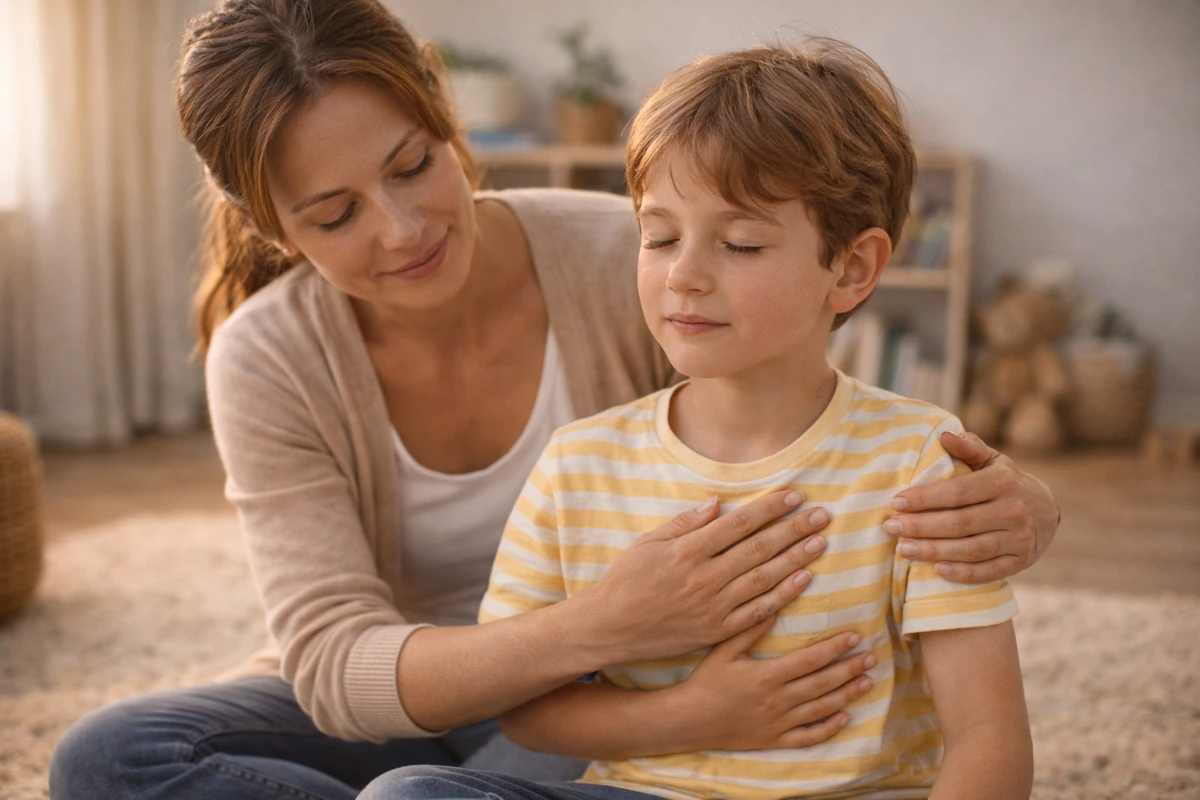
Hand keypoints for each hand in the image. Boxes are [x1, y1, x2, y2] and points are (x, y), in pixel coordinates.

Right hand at [583, 490, 833, 663]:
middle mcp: (704, 577)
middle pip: (759, 548)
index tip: (795, 495)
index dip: (770, 508)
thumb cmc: (626, 581)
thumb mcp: (647, 543)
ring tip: (820, 542)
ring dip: (796, 559)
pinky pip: (756, 612)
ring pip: (764, 578)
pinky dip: (781, 595)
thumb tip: (716, 503)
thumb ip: (684, 523)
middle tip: (822, 515)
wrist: (610, 629)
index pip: (739, 523)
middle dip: (793, 529)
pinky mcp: (716, 631)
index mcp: (688, 550)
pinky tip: (802, 580)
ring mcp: (713, 606)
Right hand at [673, 619, 875, 751]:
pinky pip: (809, 736)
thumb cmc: (706, 681)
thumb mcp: (723, 650)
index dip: (835, 648)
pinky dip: (829, 728)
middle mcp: (778, 700)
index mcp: (767, 675)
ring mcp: (779, 722)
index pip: (810, 659)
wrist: (690, 720)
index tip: (854, 636)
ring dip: (847, 694)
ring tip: (867, 681)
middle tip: (871, 656)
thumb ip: (749, 629)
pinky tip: (845, 717)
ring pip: (822, 708)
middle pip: (822, 683)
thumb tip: (775, 608)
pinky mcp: (776, 739)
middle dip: (849, 668)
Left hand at [886, 431, 1060, 582]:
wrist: (1046, 512)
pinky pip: (988, 571)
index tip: (895, 502)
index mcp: (1003, 482)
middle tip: (891, 528)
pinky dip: (962, 573)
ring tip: (904, 549)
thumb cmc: (1005, 482)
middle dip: (921, 527)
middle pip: (960, 524)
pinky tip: (936, 570)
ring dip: (934, 551)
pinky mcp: (1021, 562)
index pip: (957, 492)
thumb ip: (969, 447)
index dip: (924, 499)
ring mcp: (1019, 539)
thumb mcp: (992, 460)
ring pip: (971, 550)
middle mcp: (1014, 511)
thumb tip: (944, 435)